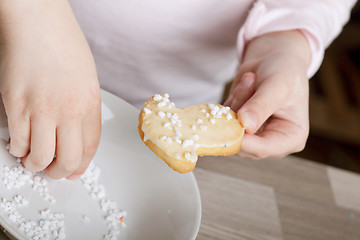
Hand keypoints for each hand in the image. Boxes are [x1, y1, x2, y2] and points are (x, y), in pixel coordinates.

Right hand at [0, 1, 100, 178]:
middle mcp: (69, 110)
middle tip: (55, 171)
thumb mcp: (88, 78)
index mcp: (90, 103)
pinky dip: (18, 150)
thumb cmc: (63, 43)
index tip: (75, 171)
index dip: (82, 165)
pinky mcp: (15, 104)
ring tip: (34, 161)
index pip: (90, 147)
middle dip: (61, 172)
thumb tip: (76, 133)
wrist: (37, 19)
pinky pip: (18, 141)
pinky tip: (20, 146)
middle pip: (68, 159)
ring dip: (37, 165)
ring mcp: (41, 108)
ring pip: (41, 157)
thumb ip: (84, 107)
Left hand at [224, 30, 309, 158]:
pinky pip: (223, 118)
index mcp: (291, 138)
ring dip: (237, 100)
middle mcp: (270, 142)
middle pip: (242, 142)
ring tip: (252, 78)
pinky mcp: (237, 126)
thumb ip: (261, 106)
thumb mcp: (277, 86)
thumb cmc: (284, 73)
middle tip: (250, 80)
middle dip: (240, 111)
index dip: (244, 142)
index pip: (263, 149)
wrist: (275, 60)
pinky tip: (246, 84)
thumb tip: (245, 126)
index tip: (228, 128)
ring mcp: (252, 135)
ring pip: (229, 129)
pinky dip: (231, 99)